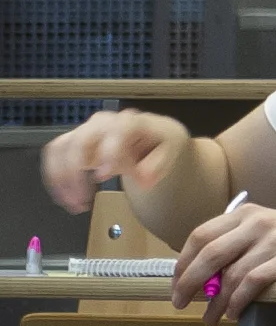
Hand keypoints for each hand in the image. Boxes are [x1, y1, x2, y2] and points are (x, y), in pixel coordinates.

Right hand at [39, 107, 187, 212]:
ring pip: (62, 148)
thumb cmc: (160, 142)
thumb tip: (143, 180)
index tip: (101, 176)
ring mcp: (86, 130)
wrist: (151, 135)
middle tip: (83, 200)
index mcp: (132, 122)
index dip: (107, 153)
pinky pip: (54, 153)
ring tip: (73, 204)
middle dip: (76, 172)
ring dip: (61, 179)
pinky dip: (54, 176)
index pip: (117, 132)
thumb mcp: (170, 151)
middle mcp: (105, 122)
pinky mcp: (73, 140)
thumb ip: (157, 165)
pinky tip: (64, 196)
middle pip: (80, 140)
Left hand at [162, 196, 275, 318]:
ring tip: (211, 317)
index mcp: (248, 214)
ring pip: (229, 275)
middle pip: (208, 254)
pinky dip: (237, 303)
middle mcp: (258, 223)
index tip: (176, 283)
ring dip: (214, 302)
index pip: (200, 236)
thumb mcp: (270, 230)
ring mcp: (274, 241)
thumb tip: (200, 275)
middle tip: (180, 303)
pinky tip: (235, 313)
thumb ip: (238, 243)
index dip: (182, 262)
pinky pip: (251, 285)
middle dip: (188, 283)